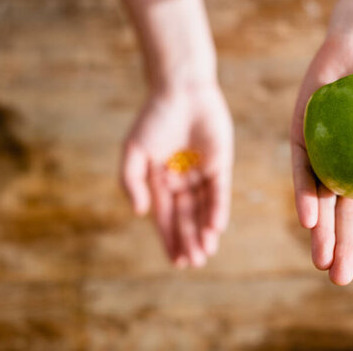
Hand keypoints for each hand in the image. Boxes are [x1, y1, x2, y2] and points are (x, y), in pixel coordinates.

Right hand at [122, 82, 233, 267]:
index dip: (170, 239)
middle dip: (190, 240)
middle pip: (187, 217)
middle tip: (195, 263)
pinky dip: (217, 210)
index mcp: (160, 181)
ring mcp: (202, 173)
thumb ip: (131, 181)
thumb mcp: (134, 151)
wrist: (180, 90)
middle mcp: (182, 181)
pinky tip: (215, 228)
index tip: (176, 260)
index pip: (166, 217)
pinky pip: (219, 192)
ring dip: (204, 231)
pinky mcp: (221, 164)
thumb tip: (140, 212)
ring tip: (206, 252)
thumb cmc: (154, 118)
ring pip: (204, 209)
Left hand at [291, 34, 352, 284]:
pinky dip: (304, 194)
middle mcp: (344, 170)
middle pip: (342, 217)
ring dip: (320, 232)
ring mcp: (321, 156)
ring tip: (321, 261)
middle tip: (338, 279)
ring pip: (318, 201)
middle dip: (341, 249)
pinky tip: (308, 219)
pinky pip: (300, 170)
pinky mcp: (300, 138)